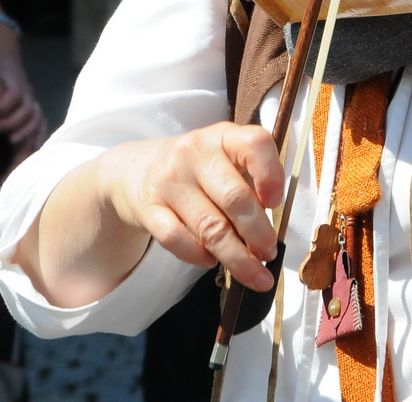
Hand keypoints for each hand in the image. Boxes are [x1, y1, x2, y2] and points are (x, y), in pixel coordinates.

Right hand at [0, 23, 48, 160]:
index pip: (35, 144)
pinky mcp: (15, 82)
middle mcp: (31, 109)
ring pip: (30, 113)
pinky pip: (14, 95)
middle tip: (6, 157)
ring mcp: (26, 95)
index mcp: (28, 121)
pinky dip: (2, 105)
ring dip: (14, 124)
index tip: (11, 175)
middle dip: (23, 146)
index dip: (25, 160)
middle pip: (36, 131)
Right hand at [96, 123, 283, 292]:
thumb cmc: (195, 168)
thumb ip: (249, 182)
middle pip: (234, 198)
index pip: (254, 144)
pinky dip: (198, 256)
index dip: (271, 175)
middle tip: (269, 254)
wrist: (135, 169)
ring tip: (256, 275)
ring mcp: (169, 181)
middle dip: (258, 234)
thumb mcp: (223, 158)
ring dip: (237, 258)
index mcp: (222, 137)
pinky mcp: (149, 208)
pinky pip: (177, 240)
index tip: (275, 202)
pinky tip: (211, 262)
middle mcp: (194, 153)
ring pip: (210, 227)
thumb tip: (272, 231)